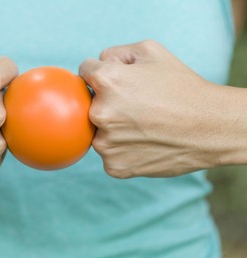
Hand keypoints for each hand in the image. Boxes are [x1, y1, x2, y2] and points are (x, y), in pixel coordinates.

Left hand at [79, 40, 226, 177]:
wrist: (210, 129)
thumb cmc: (182, 87)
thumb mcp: (151, 52)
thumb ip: (114, 53)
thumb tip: (98, 64)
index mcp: (106, 81)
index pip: (85, 71)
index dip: (102, 73)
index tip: (118, 81)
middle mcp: (100, 113)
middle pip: (89, 104)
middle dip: (106, 102)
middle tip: (136, 105)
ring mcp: (106, 144)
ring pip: (98, 131)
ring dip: (113, 128)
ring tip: (143, 125)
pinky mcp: (114, 166)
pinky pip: (110, 153)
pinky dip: (122, 149)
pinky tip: (144, 142)